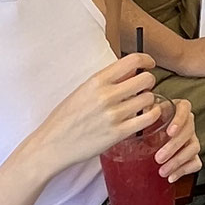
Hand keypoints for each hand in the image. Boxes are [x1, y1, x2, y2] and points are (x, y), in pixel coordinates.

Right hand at [36, 53, 159, 170]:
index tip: (149, 64)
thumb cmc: (65, 118)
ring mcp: (113, 115)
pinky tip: (147, 115)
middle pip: (146, 79)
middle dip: (149, 81)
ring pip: (149, 98)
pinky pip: (148, 119)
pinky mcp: (118, 133)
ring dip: (149, 99)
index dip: (146, 60)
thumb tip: (131, 70)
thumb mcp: (82, 91)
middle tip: (144, 87)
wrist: (52, 144)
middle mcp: (106, 95)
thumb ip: (106, 81)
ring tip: (141, 104)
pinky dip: (152, 115)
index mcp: (96, 81)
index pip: (132, 60)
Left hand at [153, 98, 200, 182]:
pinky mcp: (192, 155)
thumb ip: (145, 110)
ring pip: (194, 148)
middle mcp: (187, 124)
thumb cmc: (148, 122)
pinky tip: (171, 176)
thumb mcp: (145, 113)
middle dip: (174, 146)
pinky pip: (195, 163)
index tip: (169, 132)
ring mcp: (191, 140)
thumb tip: (143, 108)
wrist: (148, 137)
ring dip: (178, 161)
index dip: (179, 120)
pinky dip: (184, 171)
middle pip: (189, 131)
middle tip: (158, 158)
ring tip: (162, 171)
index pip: (185, 108)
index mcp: (177, 109)